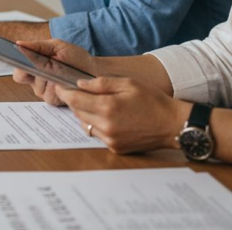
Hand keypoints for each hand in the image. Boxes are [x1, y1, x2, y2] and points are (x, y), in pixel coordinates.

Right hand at [9, 39, 92, 105]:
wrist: (93, 70)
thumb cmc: (75, 57)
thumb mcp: (57, 46)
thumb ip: (38, 46)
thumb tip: (19, 43)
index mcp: (34, 67)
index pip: (18, 72)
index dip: (18, 68)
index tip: (20, 63)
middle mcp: (36, 81)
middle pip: (24, 80)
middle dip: (35, 71)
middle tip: (47, 65)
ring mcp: (44, 92)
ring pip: (37, 88)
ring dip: (49, 79)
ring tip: (62, 72)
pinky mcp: (54, 100)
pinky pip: (49, 96)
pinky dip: (57, 87)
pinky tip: (66, 82)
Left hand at [54, 77, 187, 153]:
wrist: (172, 124)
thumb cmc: (152, 100)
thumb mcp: (128, 84)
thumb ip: (101, 83)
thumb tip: (80, 84)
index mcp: (108, 107)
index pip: (75, 100)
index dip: (65, 92)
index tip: (58, 86)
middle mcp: (106, 125)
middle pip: (78, 112)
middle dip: (75, 101)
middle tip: (76, 92)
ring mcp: (110, 139)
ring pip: (86, 124)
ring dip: (85, 114)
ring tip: (96, 104)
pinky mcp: (115, 148)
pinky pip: (97, 134)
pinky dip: (97, 125)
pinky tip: (108, 117)